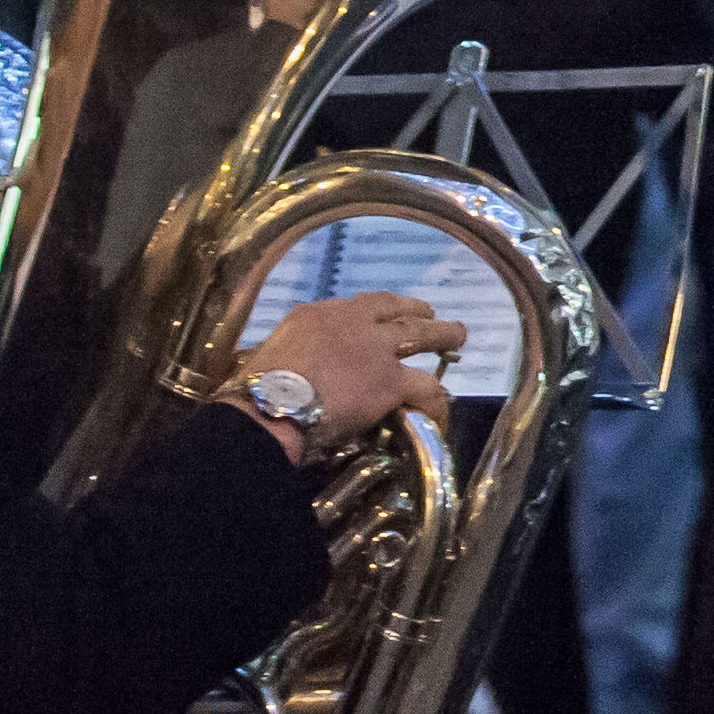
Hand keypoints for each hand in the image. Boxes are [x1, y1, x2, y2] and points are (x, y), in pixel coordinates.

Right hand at [238, 292, 468, 443]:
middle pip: (394, 308)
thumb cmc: (256, 389)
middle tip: (429, 313)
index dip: (373, 309)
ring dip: (443, 334)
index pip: (353, 305)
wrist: (270, 408)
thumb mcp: (268, 353)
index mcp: (315, 314)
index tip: (382, 313)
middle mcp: (351, 322)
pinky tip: (442, 404)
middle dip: (415, 310)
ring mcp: (376, 349)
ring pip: (422, 334)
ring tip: (457, 336)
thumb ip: (291, 352)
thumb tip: (286, 367)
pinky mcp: (391, 380)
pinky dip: (436, 397)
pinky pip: (426, 387)